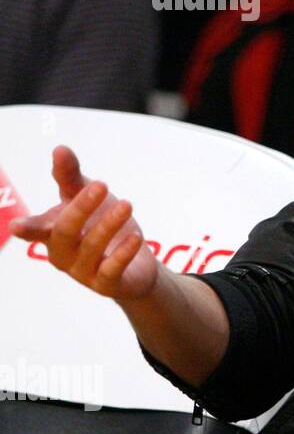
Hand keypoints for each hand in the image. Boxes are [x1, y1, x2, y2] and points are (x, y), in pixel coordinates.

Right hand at [9, 145, 158, 300]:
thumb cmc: (102, 226)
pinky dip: (123, 253)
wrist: (136, 263)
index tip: (16, 226)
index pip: (36, 229)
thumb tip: (59, 149)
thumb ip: (70, 177)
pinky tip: (137, 237)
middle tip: (101, 184)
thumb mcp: (87, 198)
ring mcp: (83, 272)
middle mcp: (63, 254)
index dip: (28, 227)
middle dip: (81, 208)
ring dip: (109, 224)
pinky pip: (111, 270)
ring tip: (127, 204)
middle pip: (65, 232)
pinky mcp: (107, 284)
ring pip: (91, 248)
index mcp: (52, 232)